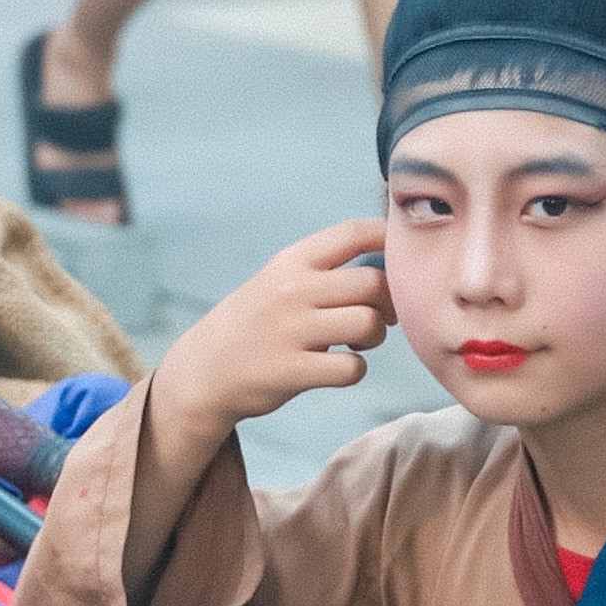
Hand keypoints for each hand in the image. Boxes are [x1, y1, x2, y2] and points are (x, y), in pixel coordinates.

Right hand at [154, 218, 392, 435]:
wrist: (204, 370)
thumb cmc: (255, 324)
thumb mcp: (278, 281)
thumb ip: (324, 269)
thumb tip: (390, 262)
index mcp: (291, 262)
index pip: (352, 233)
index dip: (389, 238)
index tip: (402, 255)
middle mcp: (292, 290)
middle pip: (373, 282)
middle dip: (388, 301)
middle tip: (379, 316)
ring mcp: (291, 331)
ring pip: (368, 323)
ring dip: (375, 337)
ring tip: (357, 343)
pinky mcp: (292, 371)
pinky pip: (352, 368)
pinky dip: (355, 370)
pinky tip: (339, 369)